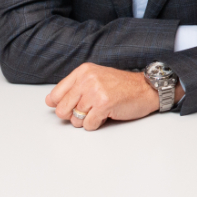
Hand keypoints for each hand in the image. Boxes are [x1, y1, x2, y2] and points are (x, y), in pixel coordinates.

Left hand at [47, 64, 174, 130]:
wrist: (146, 88)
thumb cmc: (122, 86)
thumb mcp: (95, 78)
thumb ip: (73, 88)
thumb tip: (50, 101)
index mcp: (82, 71)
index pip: (55, 95)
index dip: (61, 106)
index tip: (72, 106)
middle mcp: (87, 79)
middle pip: (62, 110)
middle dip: (73, 116)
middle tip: (88, 111)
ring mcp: (95, 91)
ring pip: (75, 119)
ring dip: (87, 120)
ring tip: (99, 111)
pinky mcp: (103, 104)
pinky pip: (88, 125)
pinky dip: (96, 124)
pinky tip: (106, 115)